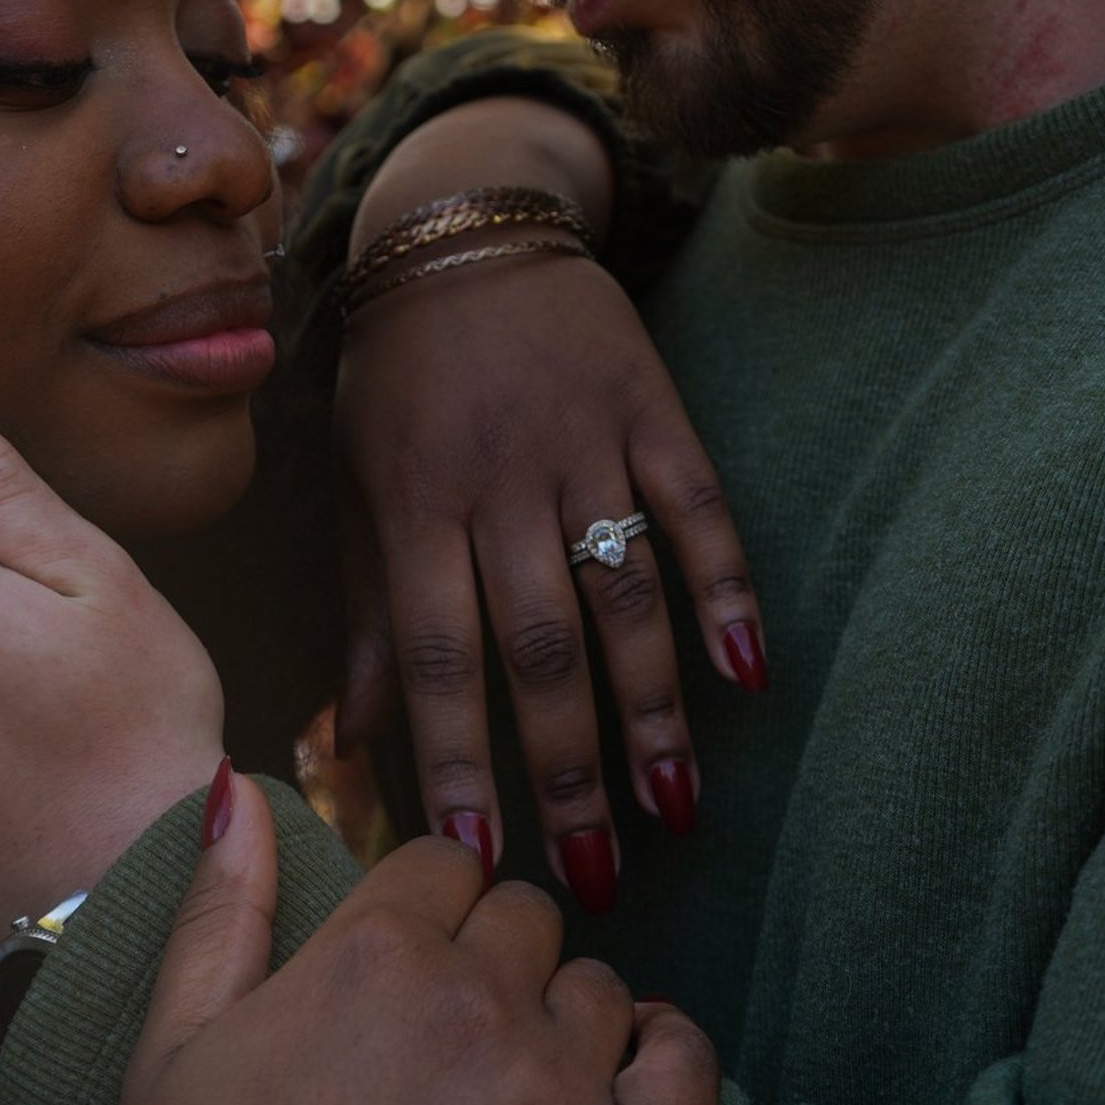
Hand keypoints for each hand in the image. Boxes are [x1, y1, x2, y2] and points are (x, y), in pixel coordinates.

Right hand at [76, 788, 717, 1104]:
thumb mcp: (167, 1057)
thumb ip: (220, 907)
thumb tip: (244, 782)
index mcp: (367, 955)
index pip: (447, 863)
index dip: (430, 908)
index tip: (412, 966)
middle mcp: (473, 1003)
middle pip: (529, 918)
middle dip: (496, 962)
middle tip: (454, 1047)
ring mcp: (554, 1095)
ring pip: (599, 990)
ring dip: (566, 1021)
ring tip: (518, 1091)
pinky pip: (686, 1069)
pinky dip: (669, 1054)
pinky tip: (635, 1073)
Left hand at [337, 102, 764, 894]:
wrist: (460, 228)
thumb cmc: (398, 383)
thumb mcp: (356, 487)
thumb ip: (366, 613)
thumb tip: (356, 745)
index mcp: (413, 506)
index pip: (436, 655)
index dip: (454, 761)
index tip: (473, 862)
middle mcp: (498, 480)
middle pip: (536, 643)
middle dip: (561, 767)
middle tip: (590, 876)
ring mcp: (582, 442)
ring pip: (622, 591)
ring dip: (649, 706)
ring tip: (672, 809)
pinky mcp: (652, 407)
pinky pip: (696, 506)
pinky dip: (727, 588)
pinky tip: (748, 676)